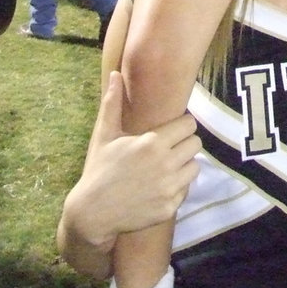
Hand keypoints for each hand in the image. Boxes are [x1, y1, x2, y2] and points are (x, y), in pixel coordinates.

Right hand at [65, 72, 200, 247]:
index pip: (189, 124)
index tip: (171, 130)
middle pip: (195, 144)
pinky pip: (186, 189)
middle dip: (184, 143)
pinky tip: (160, 186)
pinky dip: (177, 187)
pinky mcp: (169, 207)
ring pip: (194, 166)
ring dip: (184, 165)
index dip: (181, 125)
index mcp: (152, 142)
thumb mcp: (105, 135)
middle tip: (169, 148)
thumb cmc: (99, 169)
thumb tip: (115, 73)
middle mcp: (165, 164)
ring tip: (167, 166)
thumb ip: (113, 103)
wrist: (92, 214)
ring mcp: (168, 188)